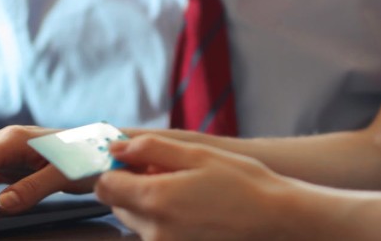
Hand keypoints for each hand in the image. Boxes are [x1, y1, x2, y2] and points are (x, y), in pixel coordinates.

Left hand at [96, 135, 293, 239]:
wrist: (275, 219)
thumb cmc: (242, 182)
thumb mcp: (197, 153)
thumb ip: (151, 148)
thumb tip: (116, 148)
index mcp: (155, 199)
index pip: (105, 186)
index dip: (116, 169)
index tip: (135, 160)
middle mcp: (154, 230)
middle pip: (119, 204)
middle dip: (134, 186)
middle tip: (168, 172)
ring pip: (136, 220)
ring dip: (149, 203)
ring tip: (185, 191)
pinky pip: (155, 234)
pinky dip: (164, 220)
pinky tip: (192, 209)